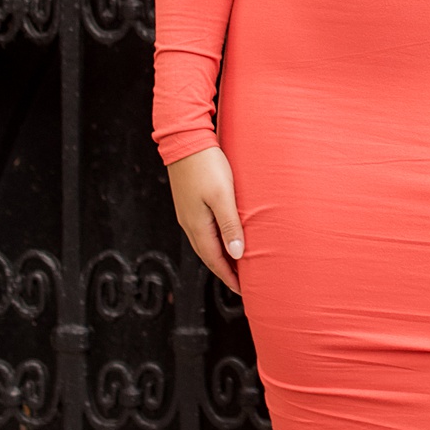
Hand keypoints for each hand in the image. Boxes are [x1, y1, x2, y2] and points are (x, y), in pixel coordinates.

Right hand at [166, 144, 245, 291]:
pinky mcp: (190, 203)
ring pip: (206, 243)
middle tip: (243, 282)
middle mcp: (190, 223)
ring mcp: (188, 213)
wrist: (185, 140)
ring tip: (238, 263)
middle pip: (209, 255)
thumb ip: (230, 225)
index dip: (229, 276)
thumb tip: (236, 254)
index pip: (215, 260)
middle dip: (225, 270)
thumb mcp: (223, 196)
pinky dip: (217, 240)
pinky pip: (204, 230)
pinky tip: (227, 236)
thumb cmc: (207, 166)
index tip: (243, 290)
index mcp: (197, 226)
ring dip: (221, 255)